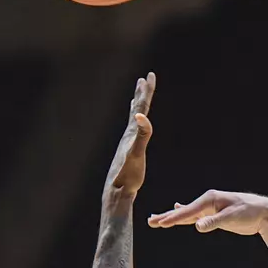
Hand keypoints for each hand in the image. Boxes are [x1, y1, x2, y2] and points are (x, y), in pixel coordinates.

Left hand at [107, 72, 155, 196]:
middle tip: (145, 78)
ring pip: (133, 119)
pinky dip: (135, 122)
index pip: (141, 107)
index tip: (149, 75)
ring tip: (137, 96)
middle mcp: (128, 134)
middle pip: (136, 109)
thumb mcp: (137, 154)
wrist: (117, 191)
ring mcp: (128, 143)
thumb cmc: (128, 175)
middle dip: (142, 93)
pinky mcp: (129, 152)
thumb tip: (140, 116)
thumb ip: (141, 135)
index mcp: (132, 132)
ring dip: (137, 105)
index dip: (146, 92)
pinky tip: (134, 124)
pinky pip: (134, 131)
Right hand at [147, 190, 267, 234]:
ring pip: (187, 215)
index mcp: (209, 199)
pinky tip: (177, 211)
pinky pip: (195, 216)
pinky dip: (185, 215)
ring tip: (156, 220)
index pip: (188, 211)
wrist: (262, 212)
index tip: (161, 223)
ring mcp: (209, 209)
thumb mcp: (232, 217)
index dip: (174, 218)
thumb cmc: (249, 212)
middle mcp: (207, 202)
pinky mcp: (213, 215)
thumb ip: (214, 222)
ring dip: (172, 217)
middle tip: (150, 221)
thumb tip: (198, 227)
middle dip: (166, 217)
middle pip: (183, 211)